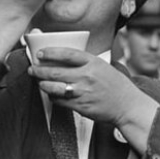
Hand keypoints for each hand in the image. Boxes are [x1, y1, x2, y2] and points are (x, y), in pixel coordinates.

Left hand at [28, 47, 158, 152]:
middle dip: (39, 70)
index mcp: (92, 62)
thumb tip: (62, 58)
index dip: (50, 52)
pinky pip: (59, 101)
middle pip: (55, 72)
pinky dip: (53, 97)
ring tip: (39, 82)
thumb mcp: (102, 66)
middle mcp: (87, 76)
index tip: (40, 53)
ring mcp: (83, 92)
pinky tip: (52, 94)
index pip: (67, 54)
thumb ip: (84, 62)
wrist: (127, 105)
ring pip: (54, 87)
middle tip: (32, 69)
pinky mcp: (80, 106)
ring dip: (43, 85)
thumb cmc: (114, 84)